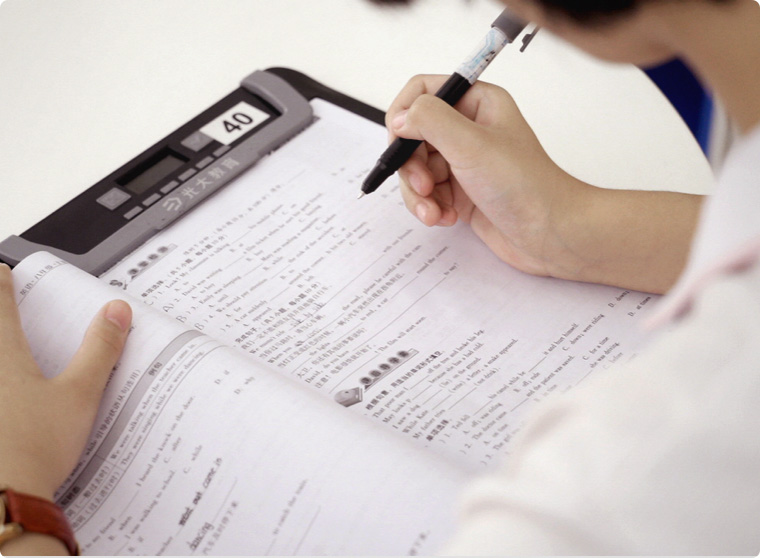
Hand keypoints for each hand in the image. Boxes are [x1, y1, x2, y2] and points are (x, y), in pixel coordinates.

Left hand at [0, 264, 131, 501]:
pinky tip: (9, 402)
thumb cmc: (35, 448)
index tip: (1, 270)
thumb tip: (117, 311)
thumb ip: (100, 350)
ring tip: (12, 361)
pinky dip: (3, 392)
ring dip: (0, 354)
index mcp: (6, 359)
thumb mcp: (79, 394)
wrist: (1, 500)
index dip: (1, 285)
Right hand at [387, 74, 586, 277]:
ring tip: (434, 213)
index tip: (400, 141)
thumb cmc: (526, 186)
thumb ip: (430, 121)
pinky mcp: (462, 192)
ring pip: (417, 169)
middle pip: (413, 136)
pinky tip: (447, 218)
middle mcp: (468, 129)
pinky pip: (428, 194)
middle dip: (411, 166)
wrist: (552, 233)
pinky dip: (430, 208)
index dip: (404, 115)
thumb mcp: (472, 145)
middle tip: (424, 186)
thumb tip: (399, 118)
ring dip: (418, 194)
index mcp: (477, 104)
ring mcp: (464, 162)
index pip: (424, 92)